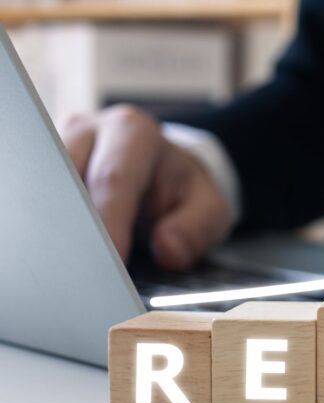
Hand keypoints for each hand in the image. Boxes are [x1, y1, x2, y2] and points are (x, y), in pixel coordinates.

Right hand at [57, 105, 229, 269]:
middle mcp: (88, 130)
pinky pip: (35, 198)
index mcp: (133, 132)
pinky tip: (56, 253)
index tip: (111, 261)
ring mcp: (57, 146)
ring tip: (71, 267)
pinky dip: (44, 227)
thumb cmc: (182, 192)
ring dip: (55, 229)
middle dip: (76, 229)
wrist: (164, 172)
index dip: (108, 222)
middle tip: (86, 272)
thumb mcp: (209, 208)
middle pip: (67, 181)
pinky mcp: (40, 168)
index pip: (112, 178)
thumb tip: (168, 249)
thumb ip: (196, 228)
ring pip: (42, 189)